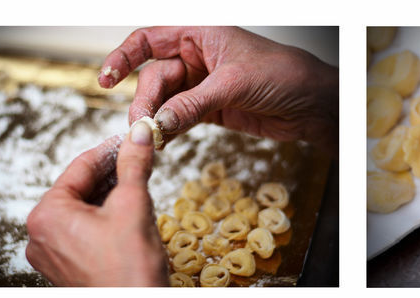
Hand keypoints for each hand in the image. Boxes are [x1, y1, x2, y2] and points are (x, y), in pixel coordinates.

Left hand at [25, 123, 166, 285]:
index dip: (110, 150)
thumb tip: (138, 136)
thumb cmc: (129, 270)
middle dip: (110, 176)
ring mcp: (50, 254)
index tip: (129, 139)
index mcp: (47, 215)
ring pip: (82, 211)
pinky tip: (127, 216)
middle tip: (137, 161)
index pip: (80, 168)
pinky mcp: (64, 267)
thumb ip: (134, 165)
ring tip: (137, 188)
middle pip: (79, 190)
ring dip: (109, 198)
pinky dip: (103, 220)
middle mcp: (40, 234)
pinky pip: (82, 232)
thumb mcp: (134, 205)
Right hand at [99, 26, 337, 148]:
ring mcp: (202, 84)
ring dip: (155, 119)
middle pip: (154, 77)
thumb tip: (156, 123)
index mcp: (200, 34)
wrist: (314, 104)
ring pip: (164, 101)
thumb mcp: (234, 84)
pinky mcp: (210, 109)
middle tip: (142, 126)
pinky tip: (162, 141)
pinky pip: (178, 118)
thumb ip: (192, 104)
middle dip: (145, 101)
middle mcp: (197, 56)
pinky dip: (169, 130)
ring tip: (150, 138)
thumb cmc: (284, 74)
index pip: (148, 39)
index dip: (123, 57)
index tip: (105, 78)